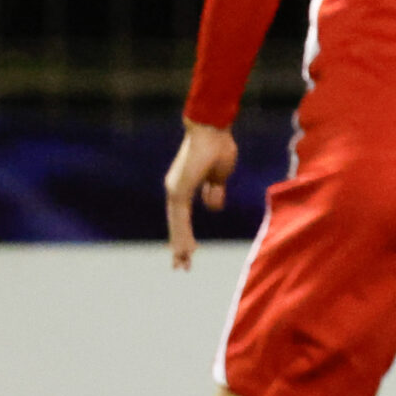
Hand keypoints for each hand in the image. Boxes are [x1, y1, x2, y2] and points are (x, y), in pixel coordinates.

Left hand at [164, 120, 237, 270]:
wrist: (212, 128)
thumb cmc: (219, 146)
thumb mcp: (220, 175)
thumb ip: (214, 191)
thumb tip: (212, 207)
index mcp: (185, 187)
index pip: (182, 217)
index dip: (184, 235)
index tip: (187, 253)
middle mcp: (175, 190)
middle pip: (176, 224)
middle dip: (180, 246)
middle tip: (180, 267)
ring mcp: (175, 190)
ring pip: (177, 224)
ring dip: (180, 246)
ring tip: (182, 264)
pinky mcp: (180, 189)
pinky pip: (180, 217)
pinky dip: (183, 234)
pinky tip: (185, 249)